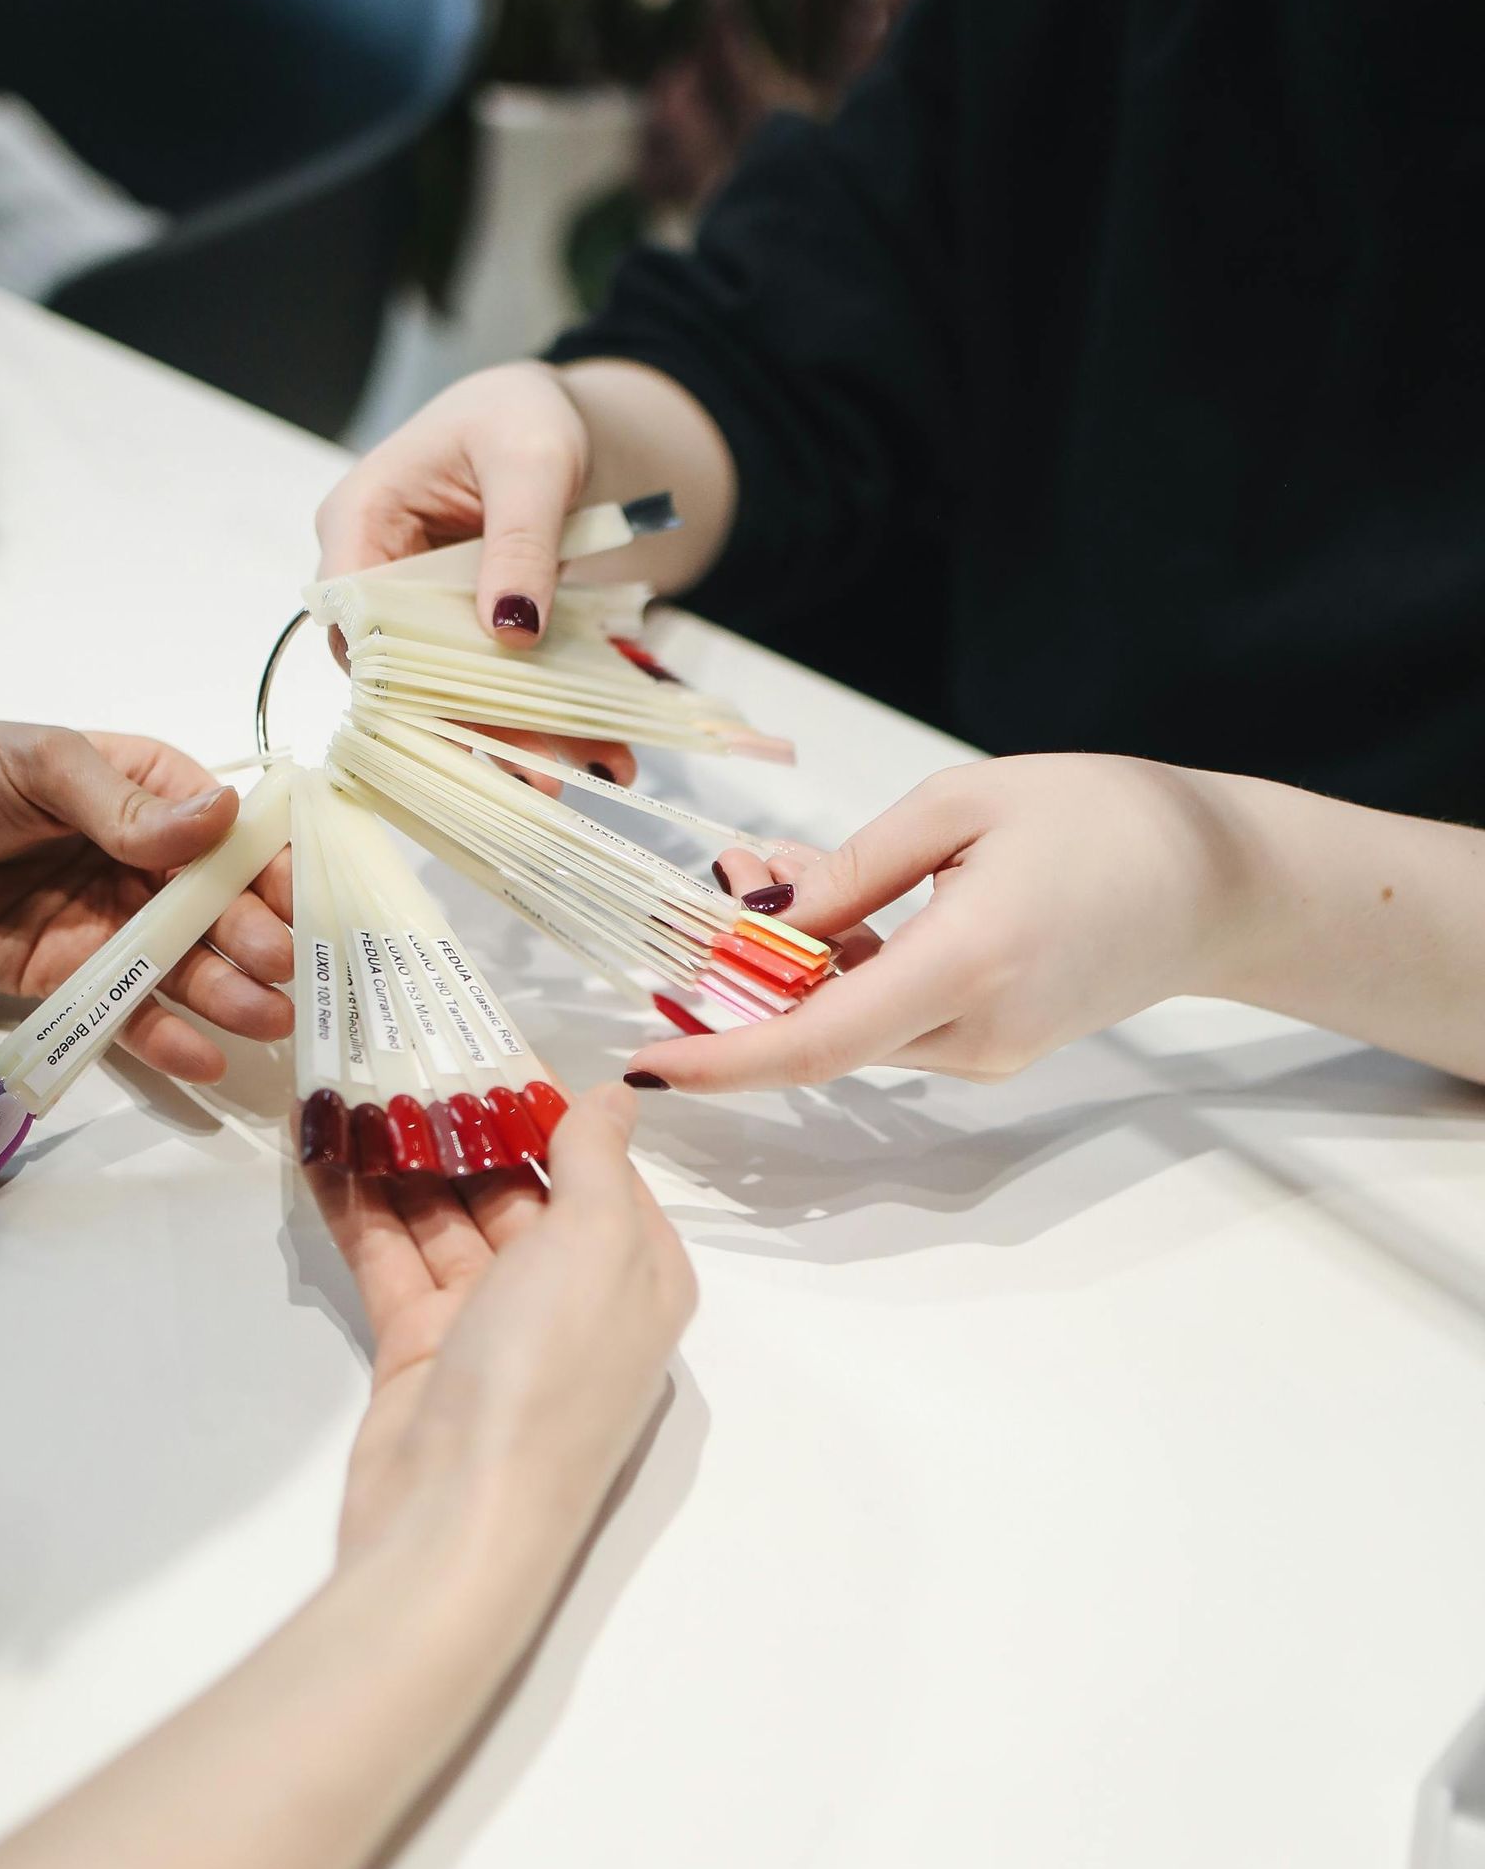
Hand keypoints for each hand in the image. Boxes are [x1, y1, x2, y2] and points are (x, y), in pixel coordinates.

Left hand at [0, 721, 294, 1084]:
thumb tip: (219, 819)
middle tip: (278, 967)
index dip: (269, 865)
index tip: (298, 899)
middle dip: (256, 937)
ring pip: (185, 964)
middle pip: (219, 907)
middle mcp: (140, 861)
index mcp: (144, 791)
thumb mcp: (39, 765)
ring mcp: (107, 925)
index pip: (228, 832)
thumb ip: (126, 806)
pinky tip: (206, 1055)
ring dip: (229, 992)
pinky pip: (129, 1011)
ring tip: (265, 1018)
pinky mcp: (67, 980)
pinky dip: (167, 1035)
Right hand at [313, 1085, 695, 1583]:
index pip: (597, 1166)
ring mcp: (492, 1325)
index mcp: (637, 1272)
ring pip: (445, 1217)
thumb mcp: (597, 1245)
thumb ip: (597, 1161)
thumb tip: (615, 1095)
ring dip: (400, 1154)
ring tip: (347, 1080)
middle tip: (398, 1045)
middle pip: (516, 1186)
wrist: (457, 1516)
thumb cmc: (549, 1373)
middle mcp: (571, 1296)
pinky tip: (320, 1150)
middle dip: (461, 1120)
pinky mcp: (421, 1349)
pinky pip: (392, 1258)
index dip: (545, 1101)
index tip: (487, 1036)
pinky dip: (358, 1207)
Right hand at [315, 366, 635, 790]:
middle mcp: (374, 575)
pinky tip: (597, 752)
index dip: (395, 675)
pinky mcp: (461, 635)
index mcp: (361, 518)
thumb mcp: (532, 461)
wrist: (555, 422)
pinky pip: (493, 685)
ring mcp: (416, 612)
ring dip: (514, 737)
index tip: (459, 720)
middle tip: (535, 773)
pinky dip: (543, 717)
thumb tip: (510, 629)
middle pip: (401, 670)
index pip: (352, 616)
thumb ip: (521, 540)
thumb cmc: (523, 416)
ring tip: (576, 777)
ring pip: (450, 691)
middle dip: (468, 727)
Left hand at [621, 755, 1256, 1090]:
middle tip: (717, 879)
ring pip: (852, 1029)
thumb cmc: (1107, 818)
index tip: (646, 1064)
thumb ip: (854, 870)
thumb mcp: (964, 804)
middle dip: (744, 978)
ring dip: (792, 971)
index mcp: (966, 964)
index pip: (813, 1043)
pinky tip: (833, 913)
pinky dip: (846, 977)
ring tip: (766, 872)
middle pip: (819, 1036)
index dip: (720, 1061)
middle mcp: (976, 1031)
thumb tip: (761, 918)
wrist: (1222, 881)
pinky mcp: (996, 1049)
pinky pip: (894, 1022)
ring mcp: (989, 1052)